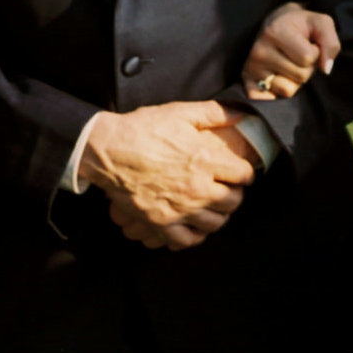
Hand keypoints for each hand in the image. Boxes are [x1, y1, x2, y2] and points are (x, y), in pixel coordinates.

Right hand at [78, 101, 255, 249]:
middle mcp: (197, 188)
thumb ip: (214, 113)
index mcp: (206, 160)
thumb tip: (241, 112)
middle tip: (228, 190)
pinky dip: (195, 236)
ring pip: (215, 223)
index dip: (244, 173)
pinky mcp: (161, 223)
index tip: (239, 173)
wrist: (108, 150)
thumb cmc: (143, 129)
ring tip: (213, 208)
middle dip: (235, 195)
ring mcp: (180, 208)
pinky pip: (188, 240)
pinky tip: (194, 227)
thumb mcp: (180, 113)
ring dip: (218, 216)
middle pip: (233, 202)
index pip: (243, 174)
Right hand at [243, 3, 338, 98]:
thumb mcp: (321, 23)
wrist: (275, 23)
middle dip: (307, 67)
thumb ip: (331, 43)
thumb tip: (326, 70)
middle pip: (301, 76)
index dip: (316, 52)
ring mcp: (251, 68)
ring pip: (289, 91)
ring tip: (289, 62)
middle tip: (298, 54)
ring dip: (295, 80)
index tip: (308, 43)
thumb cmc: (301, 25)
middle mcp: (259, 51)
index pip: (308, 58)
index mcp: (275, 32)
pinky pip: (272, 101)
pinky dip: (280, 92)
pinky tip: (278, 76)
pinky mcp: (247, 83)